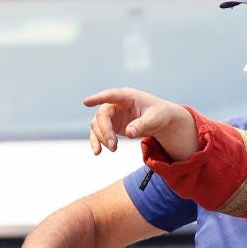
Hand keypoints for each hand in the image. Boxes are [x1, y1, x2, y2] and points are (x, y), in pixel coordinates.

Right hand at [83, 88, 198, 160]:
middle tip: (113, 146)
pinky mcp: (111, 125)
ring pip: (97, 125)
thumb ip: (142, 125)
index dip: (98, 98)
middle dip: (105, 131)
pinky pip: (99, 133)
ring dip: (101, 138)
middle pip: (102, 115)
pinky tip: (98, 152)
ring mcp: (112, 114)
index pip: (110, 95)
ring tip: (113, 149)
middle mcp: (116, 104)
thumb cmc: (159, 114)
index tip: (86, 102)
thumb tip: (129, 133)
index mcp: (127, 96)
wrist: (161, 120)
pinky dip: (97, 142)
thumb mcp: (155, 119)